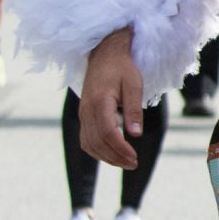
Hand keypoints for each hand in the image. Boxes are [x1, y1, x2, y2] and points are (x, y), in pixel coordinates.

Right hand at [79, 29, 144, 169]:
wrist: (104, 55)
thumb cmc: (122, 68)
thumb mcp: (134, 85)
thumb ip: (133, 109)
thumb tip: (135, 134)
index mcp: (100, 101)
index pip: (107, 133)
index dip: (120, 149)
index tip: (135, 157)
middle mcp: (87, 110)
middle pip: (97, 142)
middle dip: (115, 157)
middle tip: (134, 164)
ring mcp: (83, 113)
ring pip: (89, 144)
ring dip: (106, 157)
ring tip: (126, 162)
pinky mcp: (84, 115)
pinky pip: (85, 139)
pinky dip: (97, 151)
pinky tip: (112, 155)